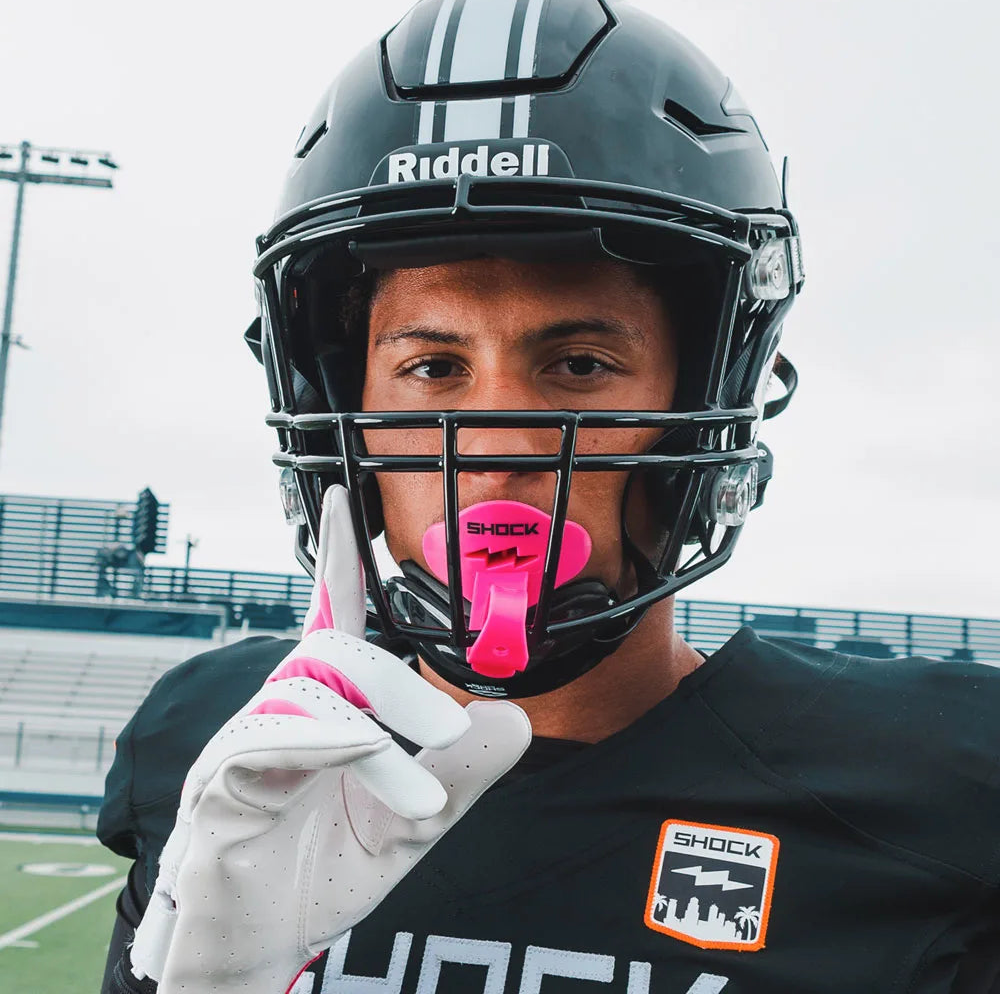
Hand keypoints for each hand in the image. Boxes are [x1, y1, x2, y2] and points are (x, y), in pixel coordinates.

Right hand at [130, 486, 531, 993]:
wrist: (268, 946)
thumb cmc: (326, 867)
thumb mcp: (414, 820)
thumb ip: (463, 771)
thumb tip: (517, 717)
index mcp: (325, 705)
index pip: (330, 614)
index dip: (337, 555)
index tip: (343, 494)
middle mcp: (281, 709)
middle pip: (334, 649)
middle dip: (399, 683)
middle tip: (450, 731)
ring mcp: (244, 744)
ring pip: (308, 693)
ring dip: (375, 735)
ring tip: (424, 802)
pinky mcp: (215, 787)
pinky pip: (262, 740)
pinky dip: (321, 743)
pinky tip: (361, 758)